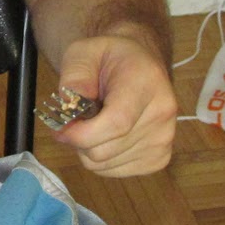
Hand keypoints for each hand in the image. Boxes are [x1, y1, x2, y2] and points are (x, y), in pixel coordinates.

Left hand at [50, 34, 177, 176]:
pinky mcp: (159, 158)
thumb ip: (74, 76)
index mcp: (146, 82)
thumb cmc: (108, 59)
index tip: (60, 129)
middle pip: (105, 149)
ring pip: (105, 164)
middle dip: (79, 140)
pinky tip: (108, 135)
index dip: (82, 134)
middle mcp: (162, 113)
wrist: (138, 65)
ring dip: (89, 149)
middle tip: (76, 120)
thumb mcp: (83, 53)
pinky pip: (114, 171)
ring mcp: (164, 139)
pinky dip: (102, 159)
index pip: (116, 123)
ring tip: (95, 123)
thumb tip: (70, 107)